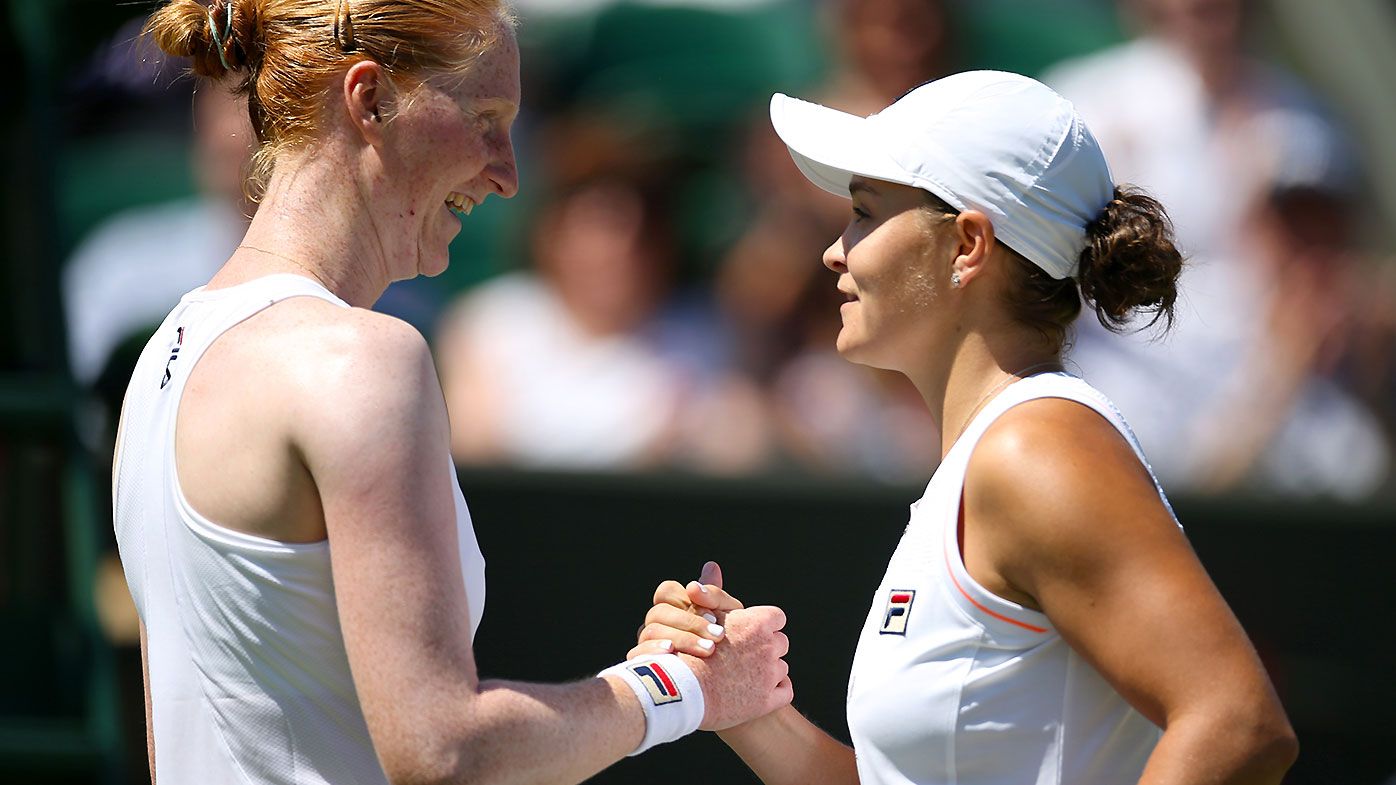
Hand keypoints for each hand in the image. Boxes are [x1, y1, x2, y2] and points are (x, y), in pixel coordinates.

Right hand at [630, 561, 744, 658]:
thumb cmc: (726, 643)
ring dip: (681, 639)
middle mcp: (657, 623)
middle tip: (717, 637)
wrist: (728, 681)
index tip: (713, 616)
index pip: (665, 591)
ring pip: (651, 631)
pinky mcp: (642, 664)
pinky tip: (672, 652)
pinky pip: (637, 653)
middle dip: (690, 623)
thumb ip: (715, 594)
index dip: (685, 600)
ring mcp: (648, 642)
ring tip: (707, 651)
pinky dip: (653, 650)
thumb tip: (710, 567)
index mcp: (674, 607)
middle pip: (659, 612)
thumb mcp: (727, 617)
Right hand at [683, 605, 792, 730]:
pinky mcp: (767, 701)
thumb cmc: (685, 649)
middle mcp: (768, 646)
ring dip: (768, 670)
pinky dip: (775, 690)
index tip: (751, 631)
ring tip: (743, 676)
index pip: (776, 617)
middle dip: (766, 648)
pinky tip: (757, 691)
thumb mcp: (699, 614)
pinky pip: (785, 690)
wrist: (679, 688)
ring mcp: (770, 674)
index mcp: (756, 623)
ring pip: (781, 667)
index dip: (763, 624)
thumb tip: (713, 565)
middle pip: (780, 642)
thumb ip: (713, 593)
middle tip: (743, 656)